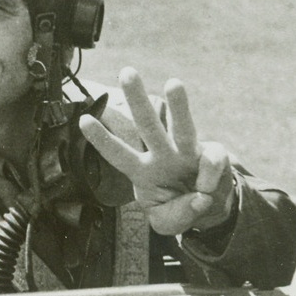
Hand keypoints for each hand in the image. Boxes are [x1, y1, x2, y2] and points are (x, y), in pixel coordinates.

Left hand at [79, 68, 234, 235]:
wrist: (209, 211)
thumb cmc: (179, 211)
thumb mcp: (168, 223)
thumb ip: (179, 215)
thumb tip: (199, 197)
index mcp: (142, 172)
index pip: (117, 153)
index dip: (101, 139)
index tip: (83, 120)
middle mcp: (162, 156)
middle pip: (147, 124)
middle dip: (137, 99)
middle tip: (126, 72)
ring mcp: (187, 153)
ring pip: (181, 125)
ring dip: (178, 104)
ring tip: (172, 83)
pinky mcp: (211, 155)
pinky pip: (212, 160)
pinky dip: (210, 176)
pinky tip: (206, 190)